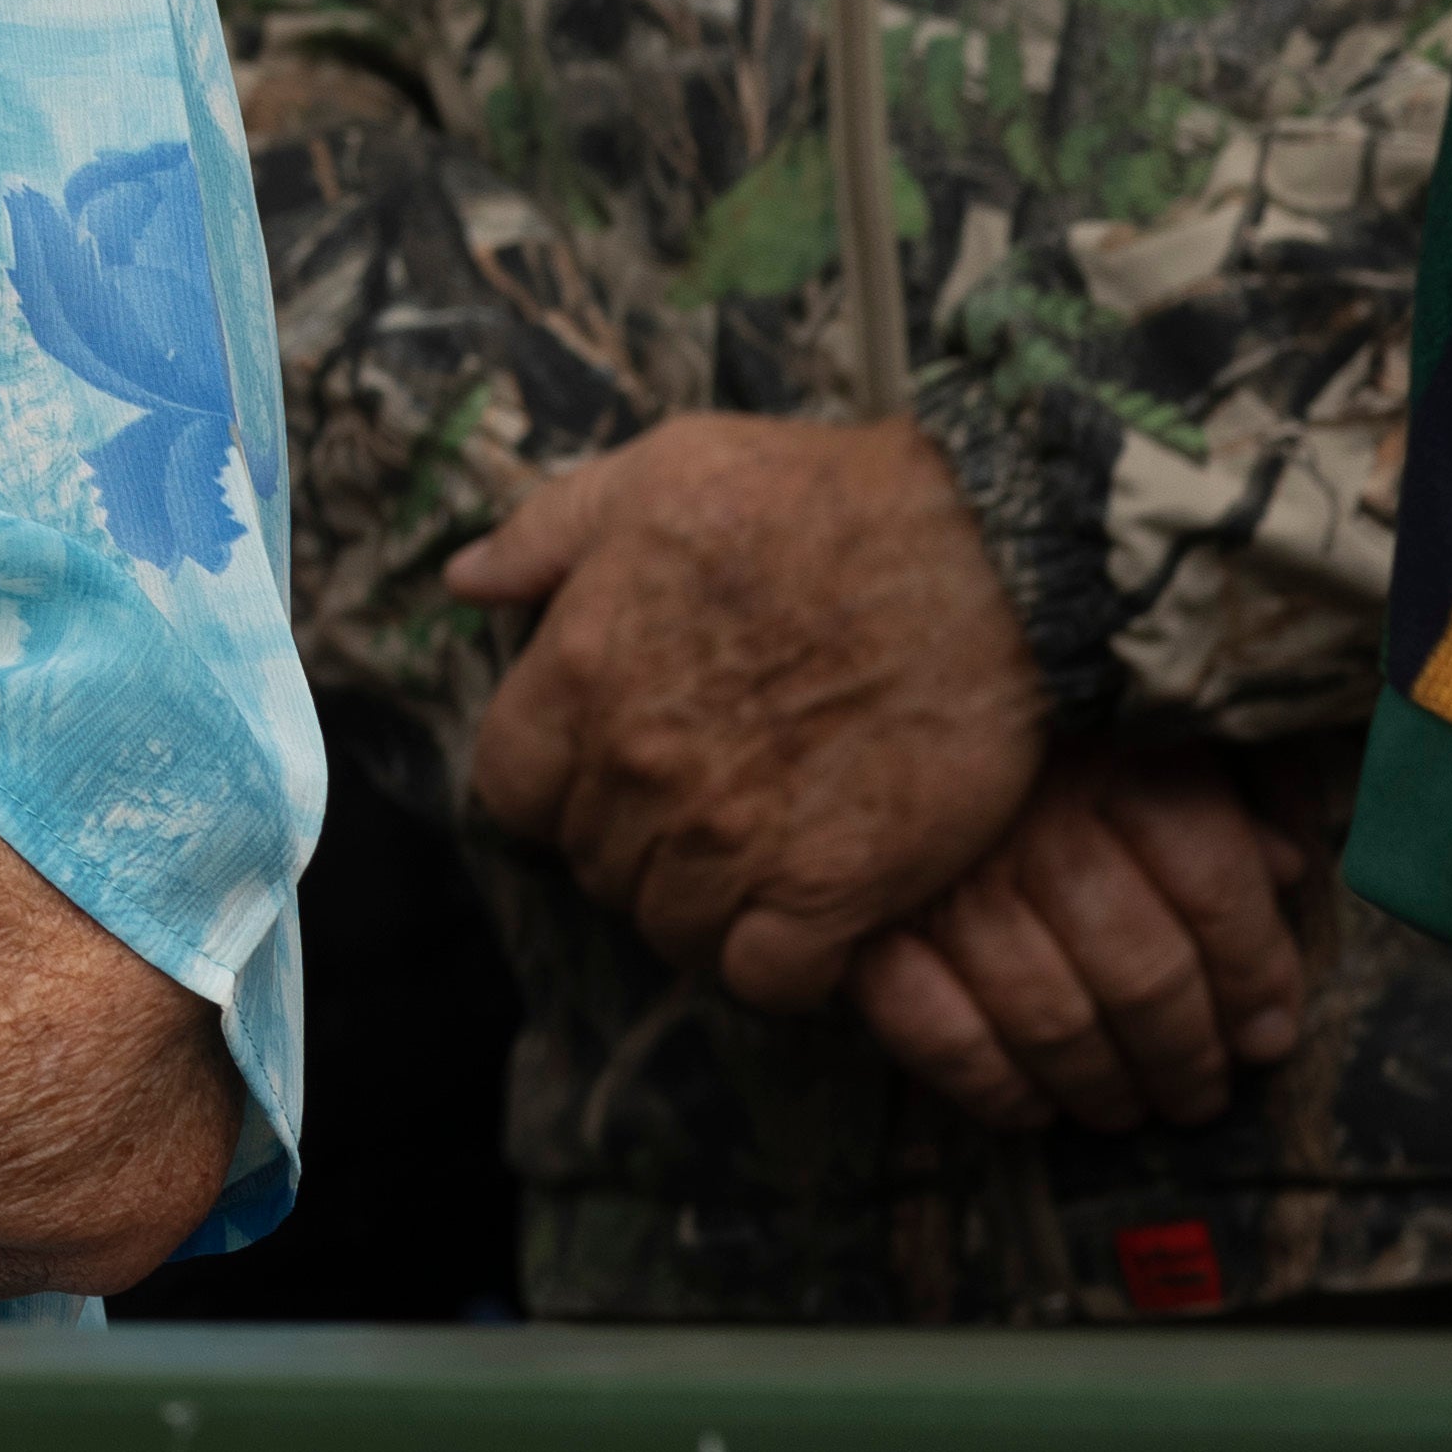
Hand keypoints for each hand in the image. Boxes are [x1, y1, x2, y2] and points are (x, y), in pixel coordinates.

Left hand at [452, 412, 1040, 1009]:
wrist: (987, 559)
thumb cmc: (822, 501)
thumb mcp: (661, 473)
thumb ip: (546, 533)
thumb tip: (465, 579)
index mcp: (581, 671)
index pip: (508, 788)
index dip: (550, 788)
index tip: (599, 775)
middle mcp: (640, 768)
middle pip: (592, 865)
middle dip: (631, 846)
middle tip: (698, 813)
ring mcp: (733, 837)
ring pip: (671, 927)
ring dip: (702, 908)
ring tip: (751, 865)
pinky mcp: (831, 889)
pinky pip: (766, 978)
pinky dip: (779, 965)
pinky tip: (808, 920)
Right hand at [846, 731, 1315, 1134]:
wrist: (851, 681)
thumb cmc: (1029, 714)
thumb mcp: (1148, 718)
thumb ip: (1231, 783)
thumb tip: (1290, 870)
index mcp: (1112, 758)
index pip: (1215, 889)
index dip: (1258, 979)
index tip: (1270, 1034)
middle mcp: (1031, 820)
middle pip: (1142, 971)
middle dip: (1188, 1055)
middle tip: (1203, 1092)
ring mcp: (939, 877)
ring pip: (1051, 1017)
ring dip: (1102, 1084)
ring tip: (1127, 1108)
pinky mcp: (861, 922)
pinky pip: (936, 1032)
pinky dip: (990, 1085)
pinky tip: (1030, 1105)